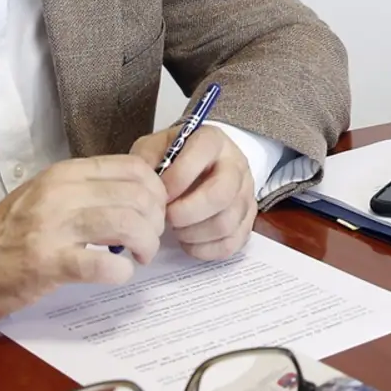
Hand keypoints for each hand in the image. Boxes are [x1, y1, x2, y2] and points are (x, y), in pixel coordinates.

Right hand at [0, 155, 165, 323]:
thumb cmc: (7, 233)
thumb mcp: (46, 195)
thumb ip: (87, 191)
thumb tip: (137, 198)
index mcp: (63, 174)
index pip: (133, 168)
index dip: (157, 192)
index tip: (152, 213)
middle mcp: (60, 193)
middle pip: (138, 196)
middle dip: (156, 222)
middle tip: (147, 240)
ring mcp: (52, 227)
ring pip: (128, 224)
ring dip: (145, 246)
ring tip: (137, 257)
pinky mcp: (48, 264)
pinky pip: (105, 266)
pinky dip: (122, 273)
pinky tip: (116, 275)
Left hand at [130, 123, 255, 260]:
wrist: (205, 164)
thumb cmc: (176, 157)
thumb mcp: (156, 146)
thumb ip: (147, 159)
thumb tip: (143, 185)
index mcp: (212, 140)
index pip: (202, 155)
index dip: (176, 179)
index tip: (159, 194)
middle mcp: (236, 165)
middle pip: (221, 195)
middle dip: (187, 213)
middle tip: (167, 217)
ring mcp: (246, 194)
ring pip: (226, 223)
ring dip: (194, 233)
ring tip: (175, 229)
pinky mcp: (248, 220)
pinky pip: (232, 244)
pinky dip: (205, 249)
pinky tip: (188, 242)